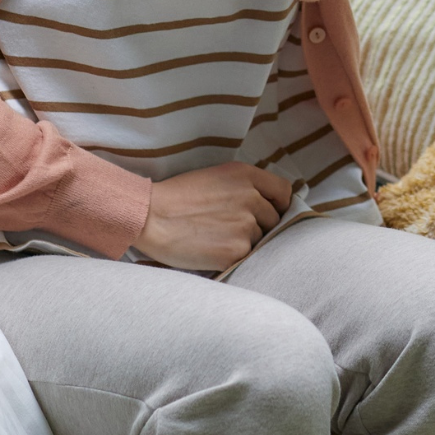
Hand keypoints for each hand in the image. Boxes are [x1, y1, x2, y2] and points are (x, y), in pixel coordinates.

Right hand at [132, 163, 292, 271]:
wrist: (150, 216)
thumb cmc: (177, 197)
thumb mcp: (215, 177)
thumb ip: (245, 187)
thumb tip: (268, 206)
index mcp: (245, 175)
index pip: (284, 192)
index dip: (279, 205)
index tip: (269, 213)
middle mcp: (251, 197)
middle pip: (274, 220)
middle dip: (258, 227)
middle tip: (229, 229)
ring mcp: (245, 225)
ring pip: (260, 241)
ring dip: (244, 243)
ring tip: (216, 238)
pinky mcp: (236, 251)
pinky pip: (246, 259)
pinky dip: (232, 258)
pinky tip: (212, 251)